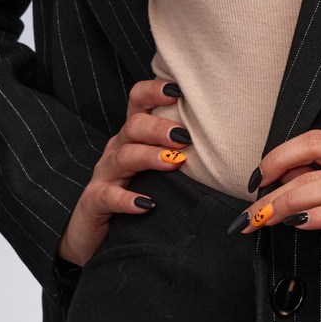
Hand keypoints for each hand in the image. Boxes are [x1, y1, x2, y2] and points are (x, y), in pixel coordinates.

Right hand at [57, 77, 190, 267]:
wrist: (95, 231)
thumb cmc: (136, 192)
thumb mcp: (157, 167)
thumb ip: (180, 151)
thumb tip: (225, 143)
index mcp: (133, 135)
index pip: (138, 101)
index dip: (154, 91)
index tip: (178, 90)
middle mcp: (118, 148)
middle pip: (133, 126)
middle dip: (158, 127)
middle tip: (183, 136)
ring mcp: (105, 174)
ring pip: (123, 156)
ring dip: (148, 156)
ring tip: (172, 162)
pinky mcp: (95, 201)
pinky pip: (108, 196)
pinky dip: (126, 200)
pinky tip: (145, 204)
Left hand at [240, 130, 320, 307]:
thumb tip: (286, 181)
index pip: (318, 140)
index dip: (281, 154)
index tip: (256, 177)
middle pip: (316, 161)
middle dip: (274, 182)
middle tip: (249, 207)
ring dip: (285, 203)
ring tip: (262, 220)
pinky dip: (316, 216)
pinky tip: (297, 224)